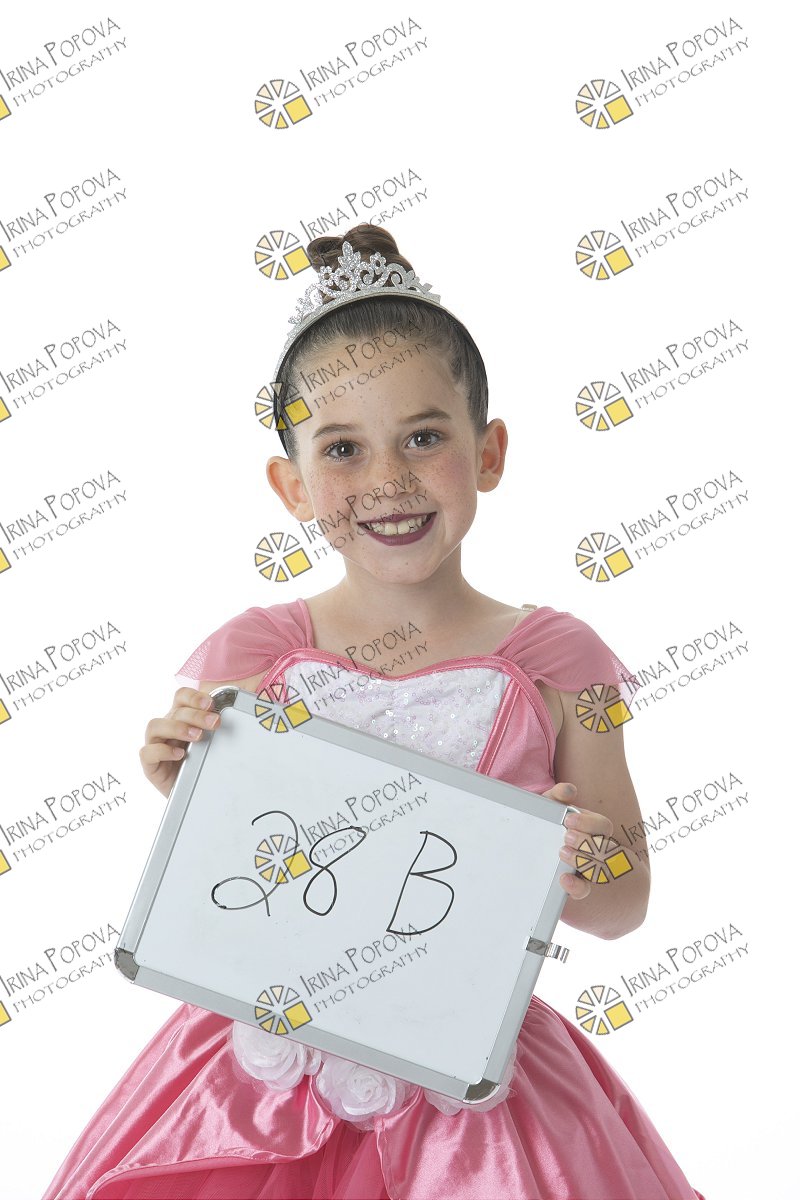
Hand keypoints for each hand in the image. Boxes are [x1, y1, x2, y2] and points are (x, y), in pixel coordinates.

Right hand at [140, 687, 220, 797]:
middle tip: (214, 722)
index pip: (181, 697)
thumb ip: (219, 730)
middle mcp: (167, 728)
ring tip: (197, 736)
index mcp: (181, 718)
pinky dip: (162, 751)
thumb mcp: (213, 745)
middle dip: (196, 715)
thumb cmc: (203, 765)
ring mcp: (156, 745)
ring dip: (177, 728)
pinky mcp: (150, 764)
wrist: (195, 795)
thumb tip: (240, 718)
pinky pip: (147, 752)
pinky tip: (179, 754)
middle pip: (174, 711)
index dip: (194, 696)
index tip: (211, 704)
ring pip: (155, 726)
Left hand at [541, 781, 613, 899]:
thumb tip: (569, 790)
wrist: (525, 843)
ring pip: (599, 870)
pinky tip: (564, 880)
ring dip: (582, 860)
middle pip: (605, 848)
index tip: (568, 819)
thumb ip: (557, 796)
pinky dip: (577, 886)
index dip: (588, 823)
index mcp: (591, 828)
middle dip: (587, 841)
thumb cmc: (543, 821)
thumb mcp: (547, 807)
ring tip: (562, 852)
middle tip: (566, 836)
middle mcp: (594, 848)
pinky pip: (584, 889)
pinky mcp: (576, 884)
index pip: (603, 826)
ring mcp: (587, 867)